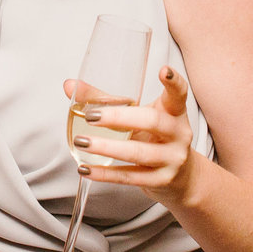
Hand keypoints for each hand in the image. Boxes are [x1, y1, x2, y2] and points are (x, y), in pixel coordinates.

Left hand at [74, 66, 200, 205]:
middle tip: (91, 117)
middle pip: (152, 121)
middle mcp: (178, 133)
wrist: (182, 177)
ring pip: (138, 153)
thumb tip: (70, 86)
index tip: (163, 70)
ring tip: (81, 142)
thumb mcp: (139, 116)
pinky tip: (86, 169)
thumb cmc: (155, 137)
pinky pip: (130, 177)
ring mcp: (172, 159)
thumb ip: (106, 100)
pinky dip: (105, 173)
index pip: (178, 94)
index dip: (173, 82)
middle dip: (119, 118)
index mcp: (174, 112)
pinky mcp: (161, 180)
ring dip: (107, 148)